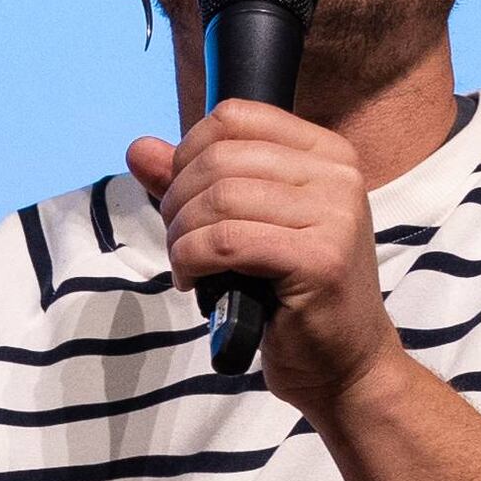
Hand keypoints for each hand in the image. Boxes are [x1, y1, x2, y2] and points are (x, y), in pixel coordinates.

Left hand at [128, 102, 403, 421]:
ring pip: (218, 199)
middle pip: (217, 157)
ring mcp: (335, 214)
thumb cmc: (289, 295)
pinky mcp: (320, 258)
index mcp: (325, 153)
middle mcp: (337, 173)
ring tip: (188, 266)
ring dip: (181, 237)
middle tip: (179, 245)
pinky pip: (225, 241)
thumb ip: (192, 183)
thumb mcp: (241, 225)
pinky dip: (192, 261)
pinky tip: (197, 283)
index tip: (183, 200)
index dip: (187, 154)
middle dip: (176, 202)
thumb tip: (139, 148)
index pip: (233, 117)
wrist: (342, 363)